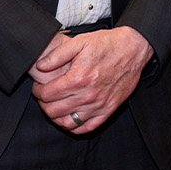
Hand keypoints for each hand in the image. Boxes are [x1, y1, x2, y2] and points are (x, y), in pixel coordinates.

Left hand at [30, 26, 153, 133]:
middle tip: (45, 96)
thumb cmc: (107, 44)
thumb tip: (41, 66)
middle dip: (44, 104)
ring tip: (55, 107)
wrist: (133, 49)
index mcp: (77, 79)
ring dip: (56, 117)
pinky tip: (70, 118)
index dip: (37, 91)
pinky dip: (74, 127)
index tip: (39, 86)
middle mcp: (87, 95)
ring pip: (67, 123)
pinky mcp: (108, 110)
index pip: (46, 94)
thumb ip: (57, 54)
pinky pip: (87, 128)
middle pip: (53, 111)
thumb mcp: (80, 42)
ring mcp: (98, 105)